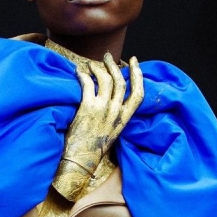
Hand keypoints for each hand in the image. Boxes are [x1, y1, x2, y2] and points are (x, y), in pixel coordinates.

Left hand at [54, 54, 143, 198]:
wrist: (81, 159)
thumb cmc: (94, 147)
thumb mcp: (112, 132)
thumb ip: (115, 115)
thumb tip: (112, 98)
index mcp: (124, 119)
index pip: (138, 93)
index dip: (138, 75)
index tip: (134, 61)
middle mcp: (116, 112)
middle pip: (120, 81)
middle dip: (114, 65)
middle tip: (107, 57)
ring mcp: (102, 109)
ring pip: (105, 79)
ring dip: (98, 67)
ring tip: (91, 64)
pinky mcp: (87, 107)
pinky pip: (87, 83)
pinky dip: (83, 74)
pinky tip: (78, 72)